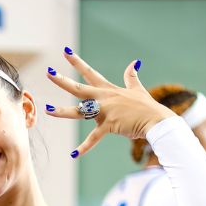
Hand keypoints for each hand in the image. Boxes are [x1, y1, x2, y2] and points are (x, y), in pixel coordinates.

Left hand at [45, 49, 174, 157]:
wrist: (157, 120)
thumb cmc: (147, 107)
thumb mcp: (138, 89)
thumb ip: (131, 77)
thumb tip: (134, 62)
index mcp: (108, 90)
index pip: (89, 72)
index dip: (77, 62)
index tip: (65, 52)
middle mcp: (104, 98)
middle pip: (79, 88)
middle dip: (62, 80)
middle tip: (48, 72)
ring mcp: (105, 111)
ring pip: (80, 111)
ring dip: (63, 111)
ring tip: (47, 110)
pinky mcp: (109, 125)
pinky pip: (94, 138)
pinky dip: (84, 147)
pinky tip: (73, 154)